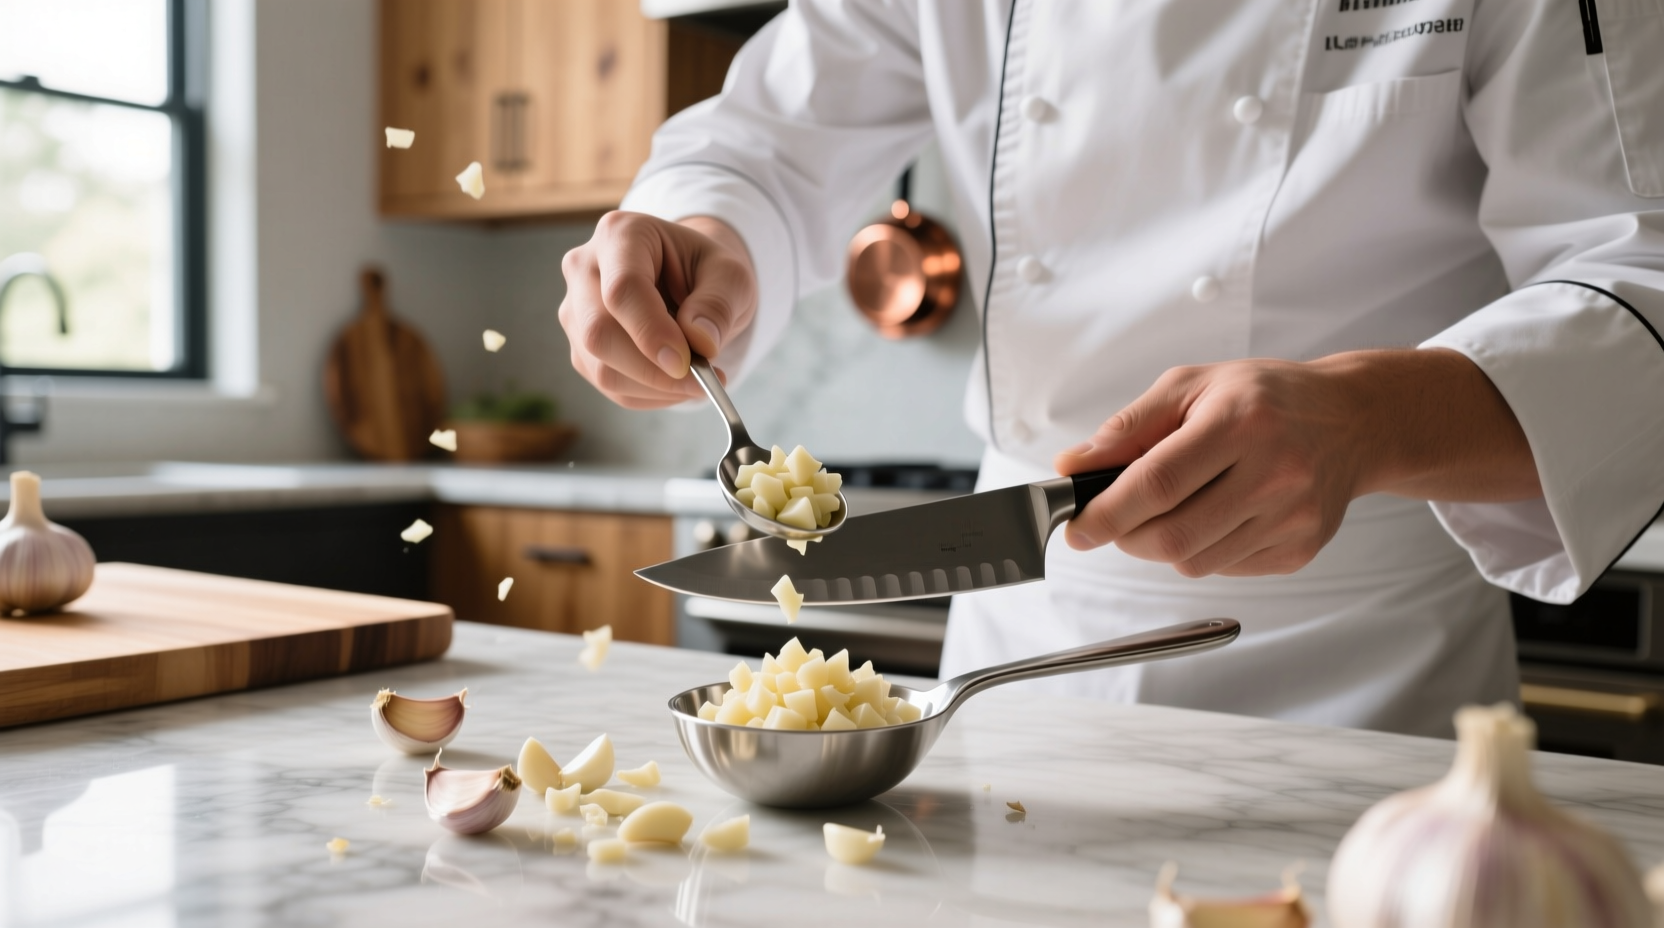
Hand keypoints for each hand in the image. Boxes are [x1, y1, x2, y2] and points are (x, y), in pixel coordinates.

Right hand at [559, 212, 757, 408]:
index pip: (622, 289)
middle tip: (701, 382)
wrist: (688, 280)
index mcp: (620, 234)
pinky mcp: (580, 347)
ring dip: (655, 387)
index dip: (650, 331)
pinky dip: (648, 394)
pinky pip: (609, 384)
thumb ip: (719, 303)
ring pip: (600, 367)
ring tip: (697, 379)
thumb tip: (701, 342)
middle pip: (599, 332)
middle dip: (652, 369)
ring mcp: (576, 310)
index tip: (685, 363)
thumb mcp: (730, 275)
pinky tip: (676, 382)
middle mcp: (584, 269)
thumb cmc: (706, 271)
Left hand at [1053, 350, 1540, 577]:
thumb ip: (1129, 427)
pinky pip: (1225, 568)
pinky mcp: (1301, 547)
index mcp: (1241, 422)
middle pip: (1173, 534)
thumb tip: (1074, 465)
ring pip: (1194, 560)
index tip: (1076, 527)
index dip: (1106, 512)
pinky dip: (1201, 550)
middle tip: (1114, 520)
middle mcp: (1274, 472)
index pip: (1157, 482)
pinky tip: (1215, 514)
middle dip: (1126, 536)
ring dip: (1162, 544)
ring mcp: (1292, 517)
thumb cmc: (1266, 398)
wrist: (1352, 420)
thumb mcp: (1191, 386)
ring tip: (1174, 506)